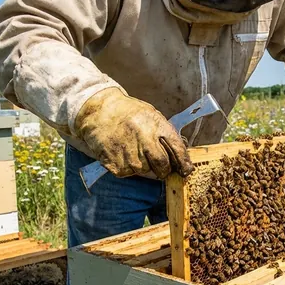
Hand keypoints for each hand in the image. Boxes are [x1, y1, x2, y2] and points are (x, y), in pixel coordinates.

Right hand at [74, 87, 194, 178]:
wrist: (98, 112)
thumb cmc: (128, 113)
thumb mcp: (151, 116)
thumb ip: (165, 133)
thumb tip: (181, 153)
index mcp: (157, 126)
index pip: (178, 150)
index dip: (184, 163)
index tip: (186, 170)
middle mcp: (144, 140)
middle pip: (162, 167)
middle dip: (163, 170)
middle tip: (159, 166)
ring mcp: (129, 154)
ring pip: (144, 171)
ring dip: (142, 165)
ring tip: (133, 149)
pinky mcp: (116, 165)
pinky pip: (128, 173)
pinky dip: (126, 166)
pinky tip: (121, 152)